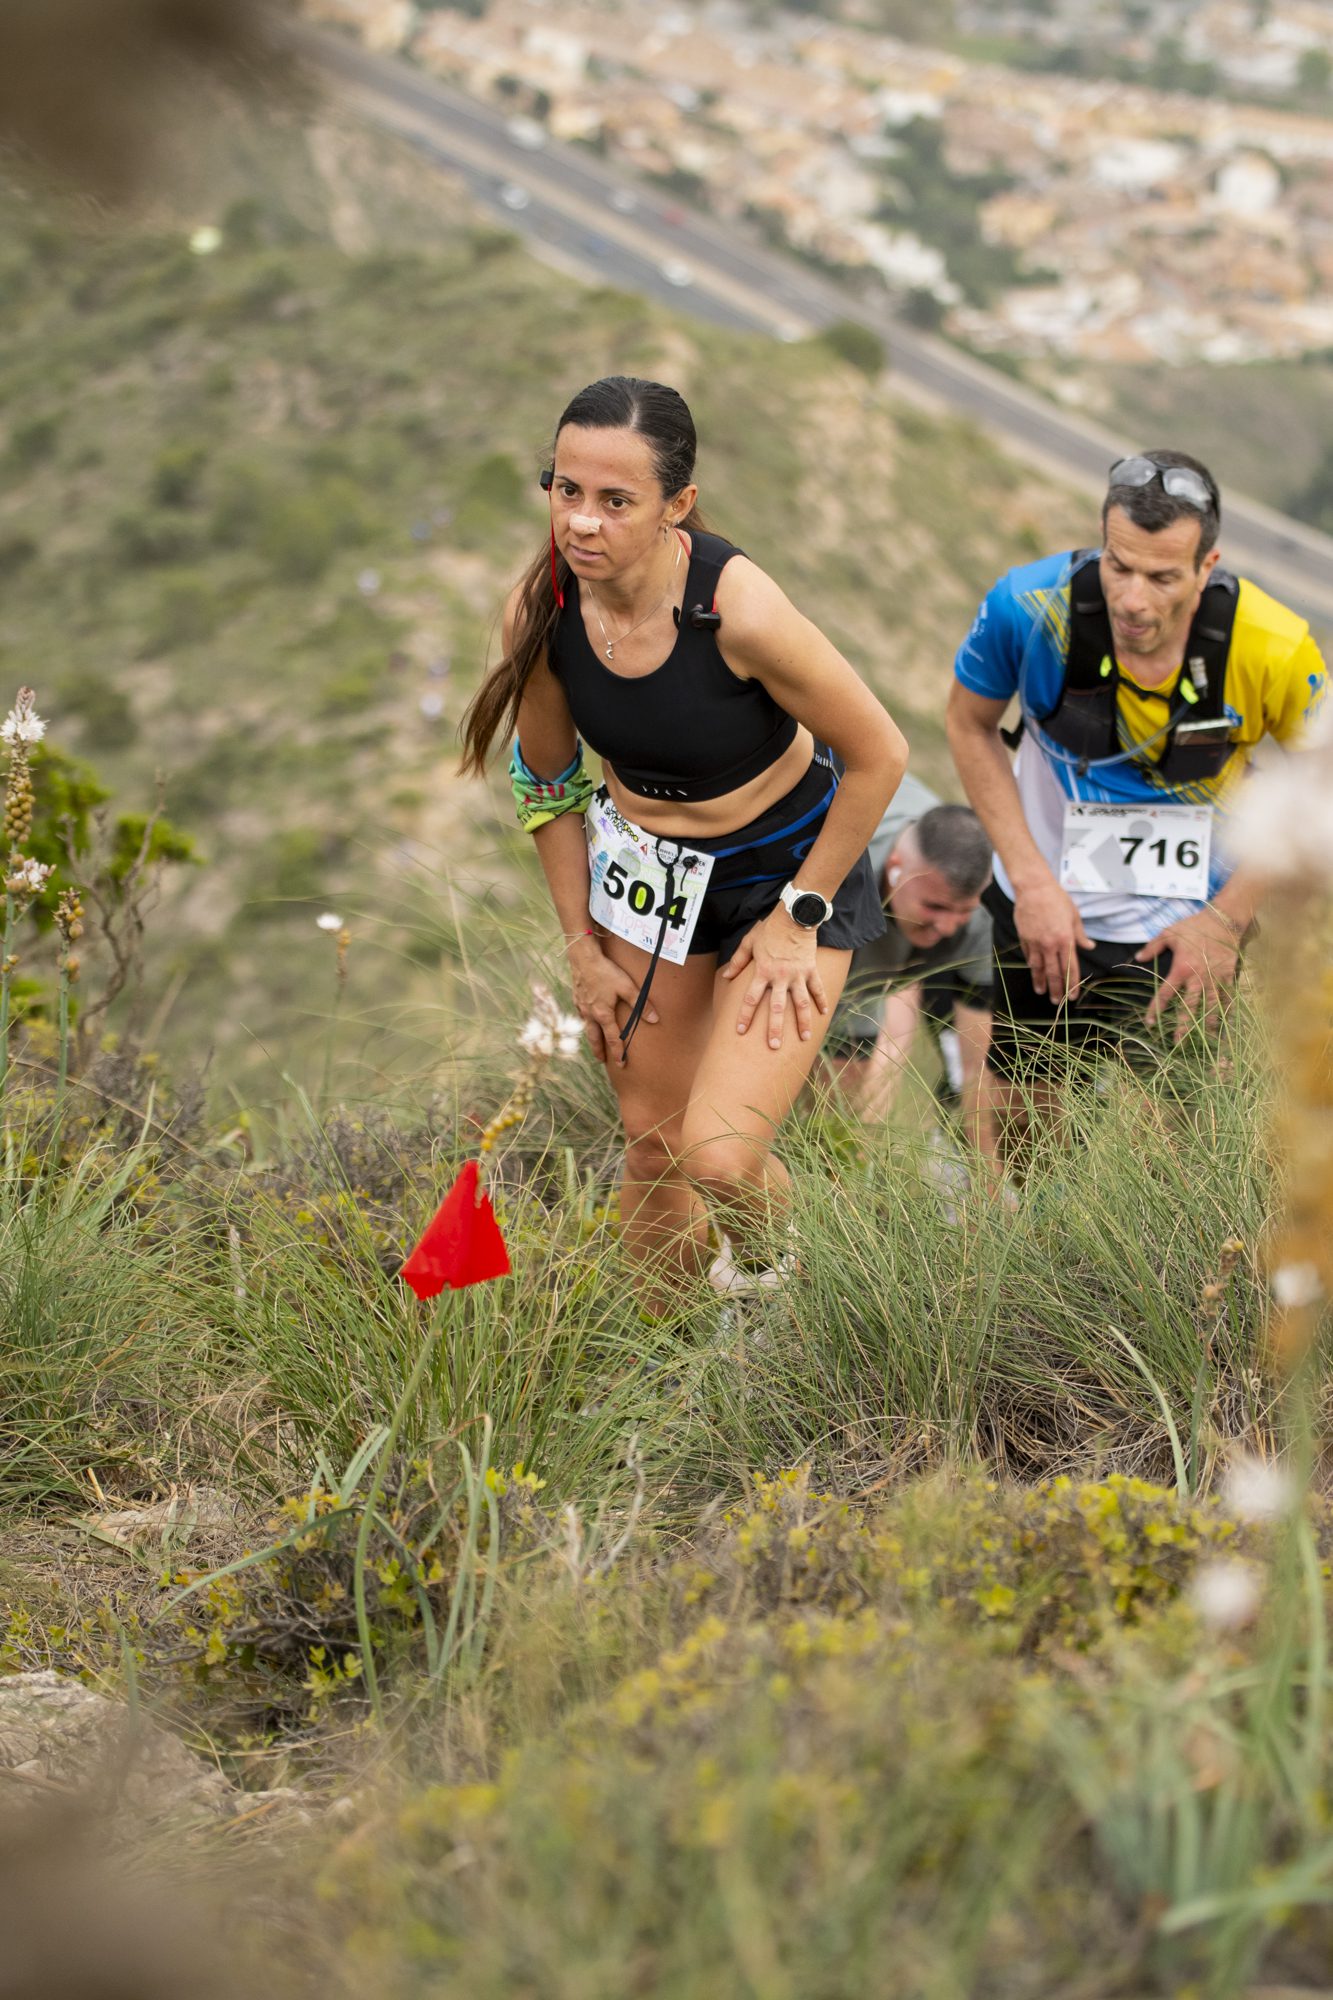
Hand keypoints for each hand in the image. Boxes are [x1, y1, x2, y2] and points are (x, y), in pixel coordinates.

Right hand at [567, 935, 655, 1063]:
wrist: (583, 957)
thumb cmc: (606, 971)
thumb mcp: (627, 987)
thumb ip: (641, 1004)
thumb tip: (655, 1019)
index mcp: (603, 1014)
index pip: (613, 1039)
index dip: (618, 1053)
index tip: (621, 1064)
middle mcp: (590, 1014)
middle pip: (594, 1038)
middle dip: (599, 1050)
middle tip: (602, 1060)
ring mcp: (581, 1007)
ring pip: (586, 1027)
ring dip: (591, 1037)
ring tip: (595, 1042)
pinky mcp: (576, 998)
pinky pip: (581, 1015)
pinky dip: (586, 1022)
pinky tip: (587, 1019)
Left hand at [721, 907, 827, 1050]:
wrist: (794, 916)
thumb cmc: (769, 929)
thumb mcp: (749, 942)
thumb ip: (738, 961)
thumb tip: (727, 976)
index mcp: (763, 971)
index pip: (750, 999)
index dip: (744, 1016)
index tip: (740, 1031)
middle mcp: (780, 976)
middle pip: (777, 1008)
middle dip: (775, 1028)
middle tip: (774, 1046)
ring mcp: (798, 974)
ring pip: (801, 1003)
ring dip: (803, 1021)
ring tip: (805, 1038)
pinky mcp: (811, 969)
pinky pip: (817, 988)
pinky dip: (821, 1000)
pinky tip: (824, 1013)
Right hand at [1011, 874, 1092, 1001]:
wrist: (1034, 888)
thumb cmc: (1057, 899)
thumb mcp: (1074, 916)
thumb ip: (1080, 935)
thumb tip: (1089, 946)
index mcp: (1066, 940)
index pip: (1070, 968)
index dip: (1072, 984)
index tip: (1072, 996)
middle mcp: (1050, 945)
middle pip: (1054, 973)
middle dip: (1056, 989)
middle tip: (1056, 1002)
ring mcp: (1035, 943)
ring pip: (1038, 968)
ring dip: (1040, 981)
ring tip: (1041, 992)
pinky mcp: (1024, 938)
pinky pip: (1029, 956)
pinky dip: (1032, 966)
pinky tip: (1034, 972)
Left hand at [1135, 910, 1239, 1039]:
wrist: (1224, 920)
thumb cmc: (1194, 926)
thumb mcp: (1169, 933)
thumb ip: (1152, 947)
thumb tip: (1137, 958)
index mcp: (1181, 969)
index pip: (1166, 993)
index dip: (1156, 1009)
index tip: (1149, 1022)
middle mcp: (1199, 978)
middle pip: (1190, 1007)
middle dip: (1184, 1026)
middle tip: (1177, 1043)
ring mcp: (1216, 979)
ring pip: (1212, 1007)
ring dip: (1208, 1025)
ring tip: (1206, 1042)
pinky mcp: (1230, 977)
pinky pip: (1229, 998)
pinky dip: (1228, 1013)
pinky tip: (1227, 1027)